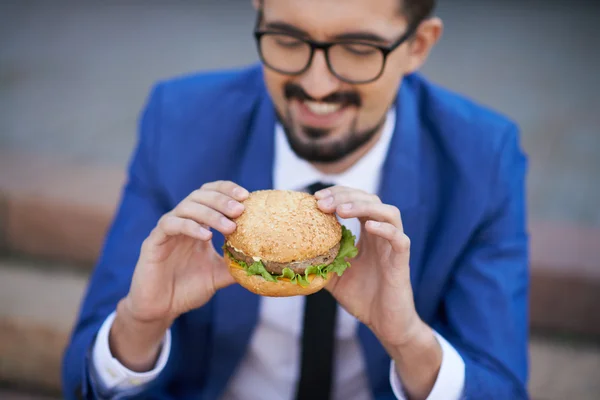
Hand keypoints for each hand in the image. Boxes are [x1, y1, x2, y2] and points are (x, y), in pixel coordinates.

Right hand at [111, 180, 247, 370]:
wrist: (160, 309)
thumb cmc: (188, 289)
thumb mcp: (218, 275)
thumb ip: (236, 265)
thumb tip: (264, 261)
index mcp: (197, 224)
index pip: (211, 194)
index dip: (227, 190)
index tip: (247, 196)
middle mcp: (182, 221)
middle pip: (200, 195)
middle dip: (222, 199)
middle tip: (240, 210)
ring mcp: (167, 230)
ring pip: (187, 207)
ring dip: (210, 213)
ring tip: (229, 227)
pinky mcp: (154, 242)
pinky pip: (171, 225)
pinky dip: (190, 226)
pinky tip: (207, 236)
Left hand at [315, 186, 419, 345]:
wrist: (385, 324)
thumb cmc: (363, 299)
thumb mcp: (334, 277)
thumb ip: (320, 262)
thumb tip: (293, 256)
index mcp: (367, 235)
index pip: (356, 201)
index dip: (337, 194)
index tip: (316, 198)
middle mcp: (382, 235)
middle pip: (370, 199)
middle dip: (345, 196)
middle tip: (322, 202)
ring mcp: (393, 246)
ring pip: (389, 212)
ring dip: (364, 206)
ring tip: (341, 210)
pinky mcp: (402, 261)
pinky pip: (399, 238)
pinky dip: (385, 228)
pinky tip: (368, 226)